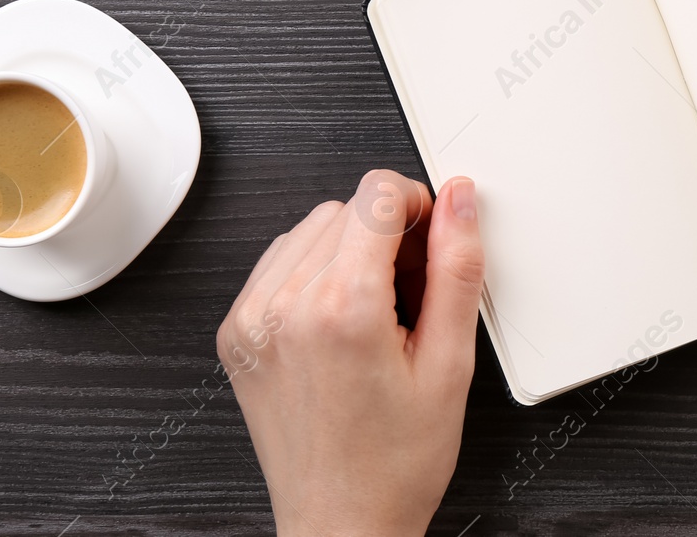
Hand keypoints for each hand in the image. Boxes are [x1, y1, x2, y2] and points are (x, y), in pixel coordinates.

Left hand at [217, 171, 483, 536]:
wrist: (341, 525)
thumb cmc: (395, 463)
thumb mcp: (451, 363)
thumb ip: (457, 268)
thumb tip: (460, 201)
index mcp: (344, 308)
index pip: (378, 194)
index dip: (418, 206)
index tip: (433, 238)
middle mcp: (287, 306)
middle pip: (346, 207)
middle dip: (387, 233)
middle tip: (412, 294)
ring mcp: (253, 319)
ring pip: (310, 228)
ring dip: (349, 249)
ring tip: (377, 312)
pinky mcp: (236, 332)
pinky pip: (278, 262)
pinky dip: (313, 272)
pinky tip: (340, 317)